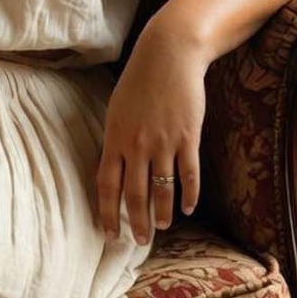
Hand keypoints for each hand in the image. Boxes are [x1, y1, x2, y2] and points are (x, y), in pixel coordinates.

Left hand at [95, 19, 208, 243]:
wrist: (168, 55)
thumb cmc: (139, 81)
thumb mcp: (116, 109)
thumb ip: (114, 140)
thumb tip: (110, 169)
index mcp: (115, 139)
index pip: (107, 185)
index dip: (108, 212)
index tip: (109, 233)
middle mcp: (136, 145)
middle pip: (134, 194)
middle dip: (136, 222)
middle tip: (139, 241)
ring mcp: (163, 142)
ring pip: (162, 188)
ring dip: (162, 213)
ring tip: (161, 227)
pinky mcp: (187, 137)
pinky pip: (188, 173)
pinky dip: (189, 194)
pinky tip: (189, 207)